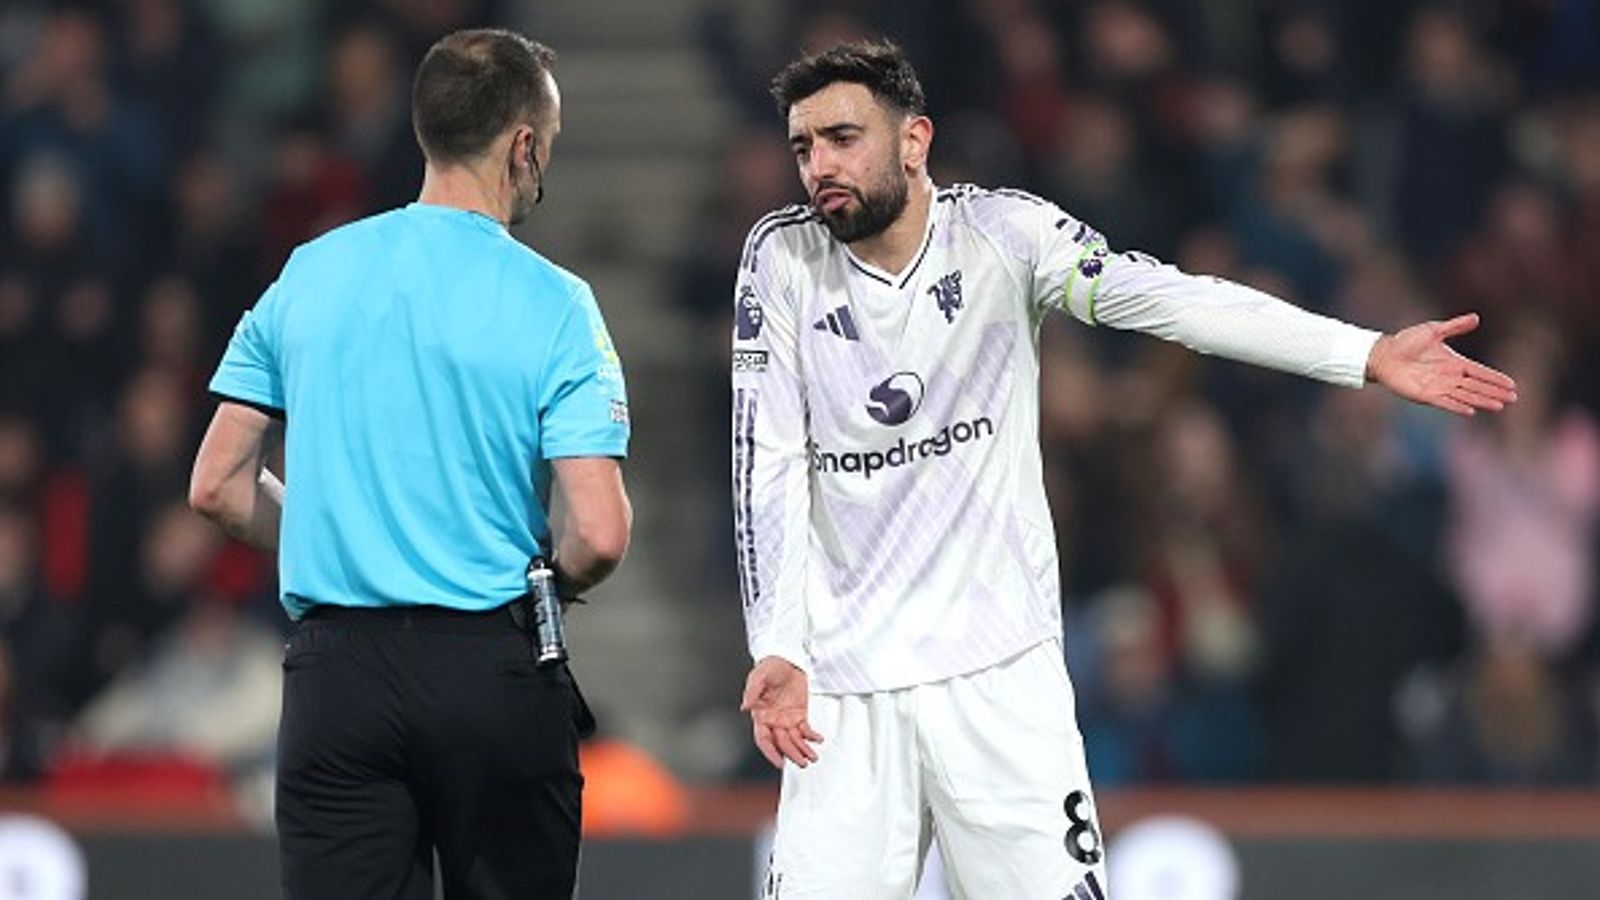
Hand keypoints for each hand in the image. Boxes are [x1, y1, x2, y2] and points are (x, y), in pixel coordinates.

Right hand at [740, 656, 823, 768]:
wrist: (787, 658)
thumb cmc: (770, 666)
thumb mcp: (759, 676)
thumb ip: (752, 691)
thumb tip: (745, 706)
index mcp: (761, 715)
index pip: (764, 739)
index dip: (771, 752)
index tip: (779, 762)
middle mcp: (773, 720)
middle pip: (782, 743)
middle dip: (792, 754)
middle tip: (802, 762)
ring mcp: (787, 719)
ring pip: (795, 741)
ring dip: (803, 750)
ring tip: (812, 757)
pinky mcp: (800, 714)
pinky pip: (805, 730)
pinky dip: (811, 737)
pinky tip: (817, 739)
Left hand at [1366, 313, 1517, 415]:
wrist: (1384, 354)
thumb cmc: (1406, 341)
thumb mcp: (1433, 330)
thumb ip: (1454, 326)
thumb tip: (1476, 317)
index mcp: (1454, 362)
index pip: (1480, 371)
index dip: (1495, 378)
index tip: (1512, 384)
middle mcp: (1450, 377)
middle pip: (1477, 386)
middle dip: (1495, 392)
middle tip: (1513, 398)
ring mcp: (1439, 387)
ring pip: (1466, 395)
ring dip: (1482, 400)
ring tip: (1499, 406)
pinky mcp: (1426, 395)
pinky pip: (1446, 402)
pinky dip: (1458, 406)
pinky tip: (1471, 411)